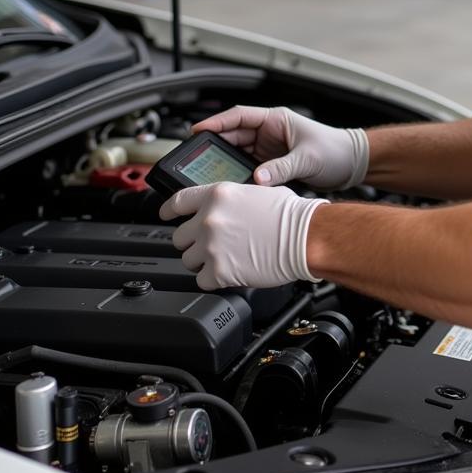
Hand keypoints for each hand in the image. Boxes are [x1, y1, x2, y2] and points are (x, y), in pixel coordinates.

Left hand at [158, 182, 327, 288]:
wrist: (305, 237)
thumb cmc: (291, 215)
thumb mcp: (258, 191)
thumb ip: (233, 198)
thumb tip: (226, 207)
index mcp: (218, 195)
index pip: (178, 201)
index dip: (168, 210)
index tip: (166, 215)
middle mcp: (209, 219)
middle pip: (180, 236)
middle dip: (194, 242)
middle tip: (213, 244)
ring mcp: (211, 246)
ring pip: (188, 260)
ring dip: (203, 262)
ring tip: (226, 259)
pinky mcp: (218, 271)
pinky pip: (201, 281)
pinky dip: (213, 280)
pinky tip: (230, 272)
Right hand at [193, 105, 368, 190]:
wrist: (352, 164)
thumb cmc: (335, 150)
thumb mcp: (307, 158)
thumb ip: (282, 168)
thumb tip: (258, 178)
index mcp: (275, 120)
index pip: (239, 116)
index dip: (216, 122)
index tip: (197, 130)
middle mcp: (269, 132)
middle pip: (234, 137)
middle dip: (215, 146)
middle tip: (196, 159)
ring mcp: (269, 149)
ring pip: (238, 154)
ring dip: (226, 163)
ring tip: (209, 175)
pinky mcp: (272, 165)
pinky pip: (248, 168)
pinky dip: (239, 176)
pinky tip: (231, 185)